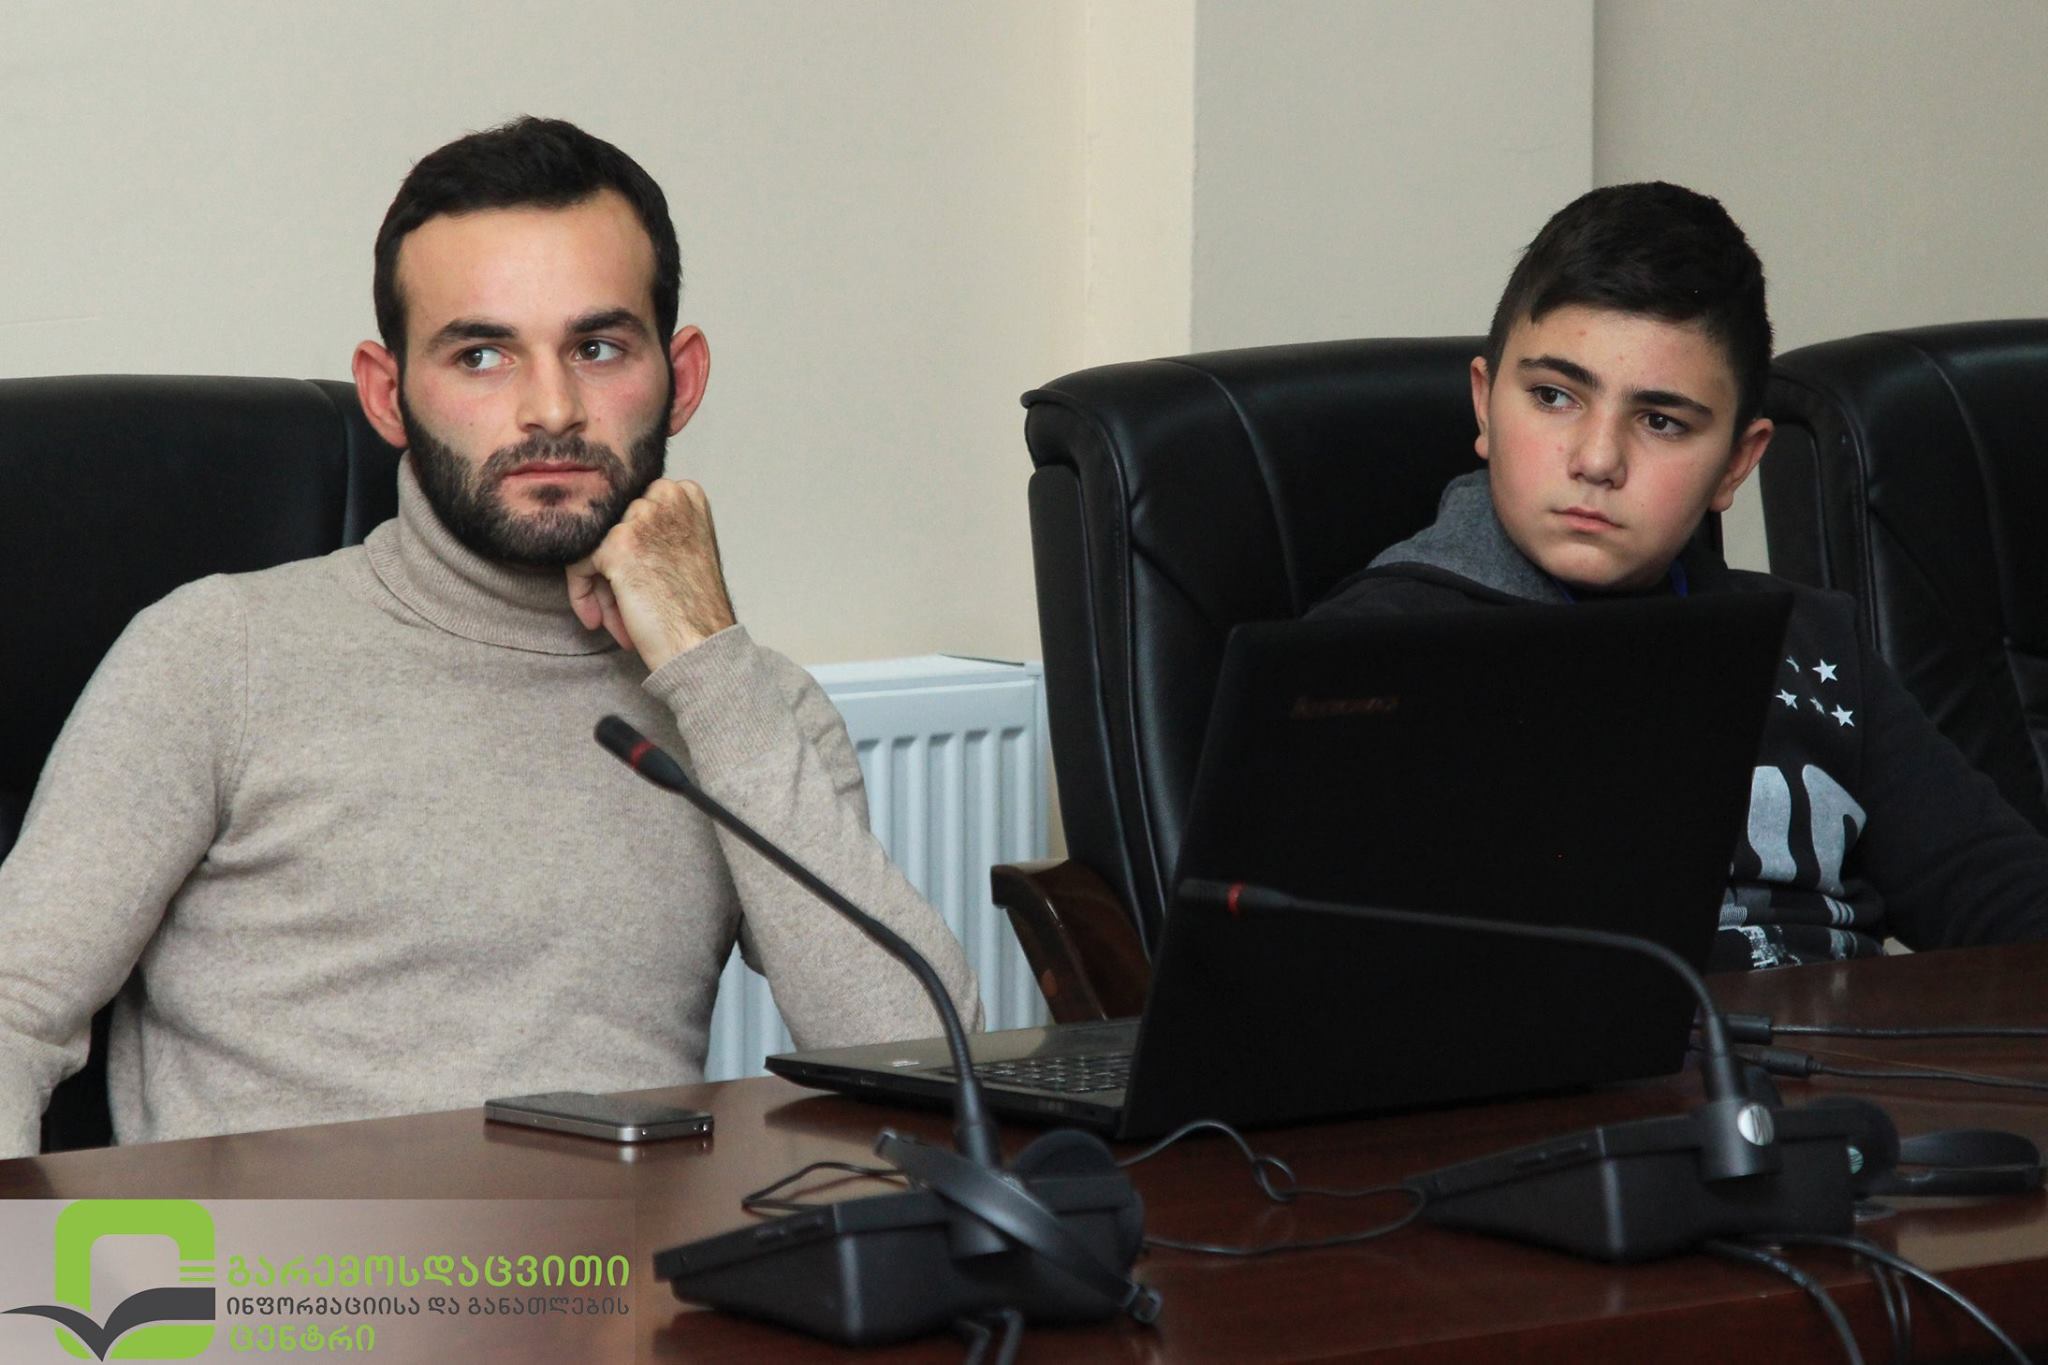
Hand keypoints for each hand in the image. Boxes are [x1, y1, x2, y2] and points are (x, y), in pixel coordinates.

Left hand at [566, 478, 736, 671]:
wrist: (700, 647)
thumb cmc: (695, 610)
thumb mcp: (685, 549)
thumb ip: (654, 527)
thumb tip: (603, 527)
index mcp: (685, 494)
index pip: (630, 509)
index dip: (625, 549)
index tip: (629, 584)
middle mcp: (666, 495)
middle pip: (610, 526)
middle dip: (608, 570)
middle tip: (618, 609)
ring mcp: (642, 517)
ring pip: (592, 544)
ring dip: (598, 587)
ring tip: (613, 620)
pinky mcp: (618, 543)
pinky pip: (578, 563)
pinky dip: (581, 594)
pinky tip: (599, 622)